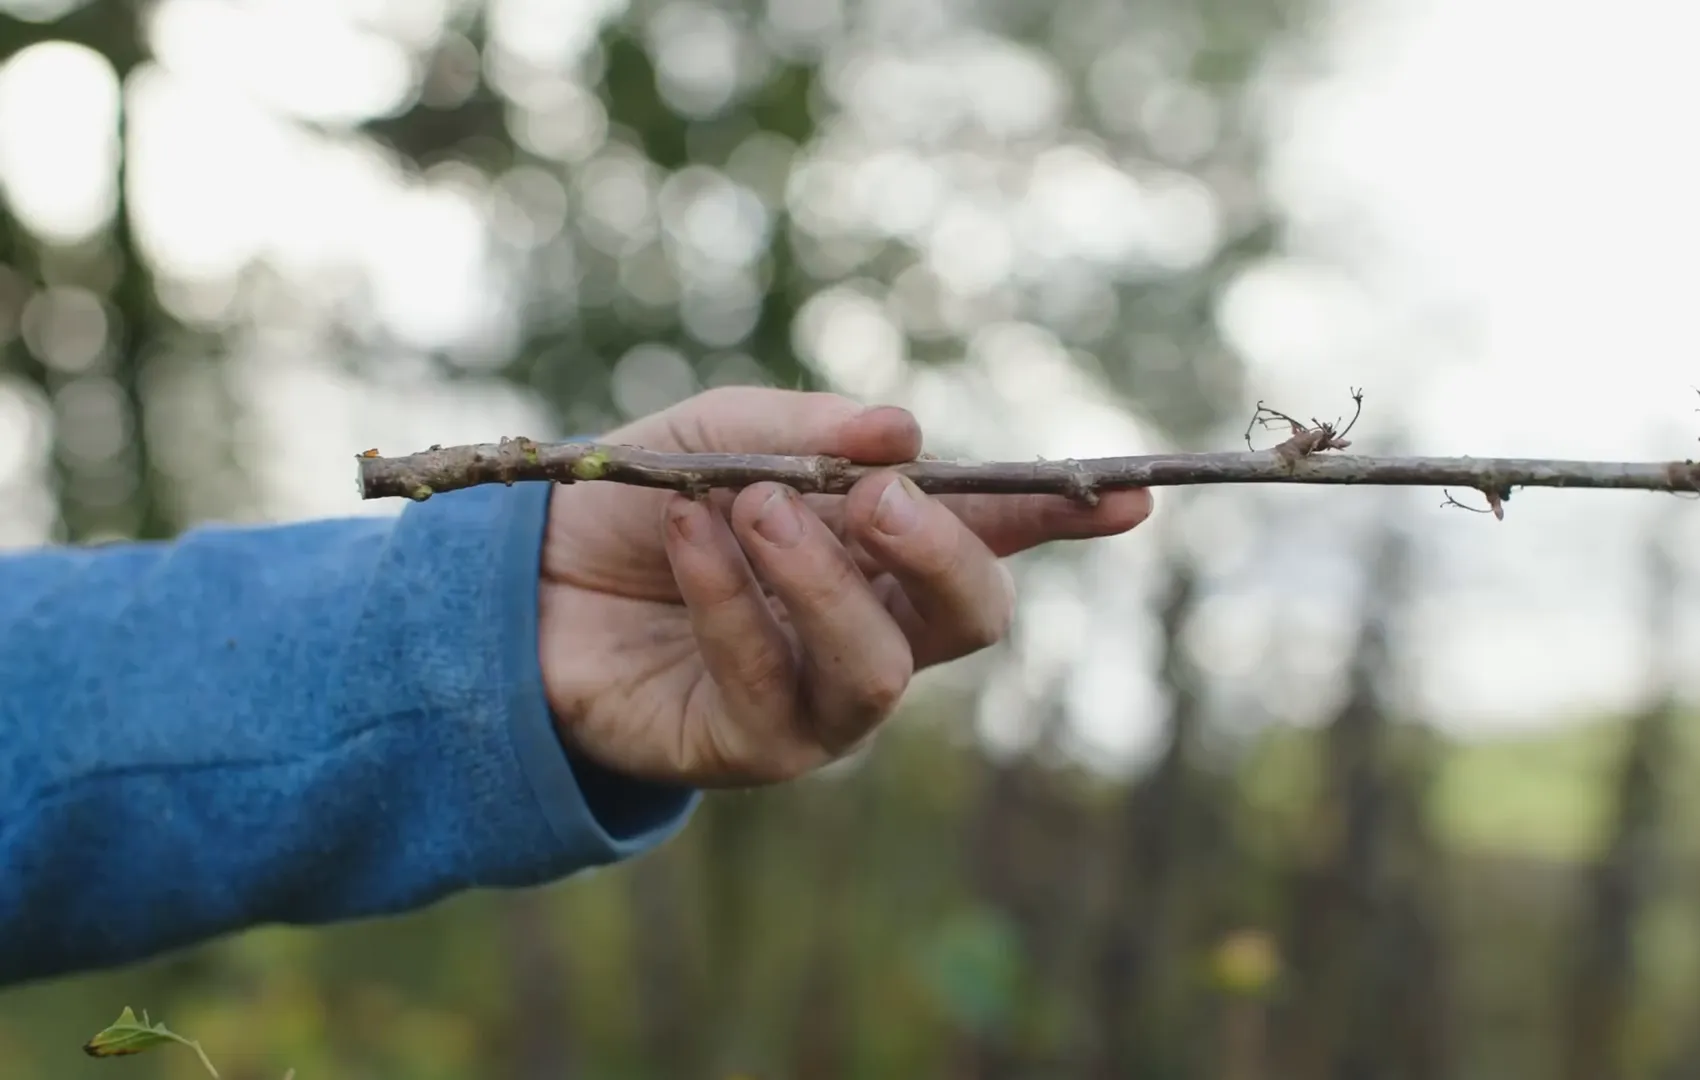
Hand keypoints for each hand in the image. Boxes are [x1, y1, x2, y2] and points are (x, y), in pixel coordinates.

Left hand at [537, 387, 1152, 787]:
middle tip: (876, 495)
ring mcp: (820, 699)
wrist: (517, 584)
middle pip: (972, 618)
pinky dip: (732, 601)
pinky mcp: (755, 747)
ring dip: (822, 577)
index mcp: (884, 549)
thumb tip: (906, 434)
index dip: (1063, 516)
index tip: (1130, 494)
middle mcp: (873, 627)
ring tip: (756, 504)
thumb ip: (809, 425)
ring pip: (881, 665)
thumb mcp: (719, 432)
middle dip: (944, 552)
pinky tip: (690, 539)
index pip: (993, 533)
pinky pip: (773, 684)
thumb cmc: (637, 504)